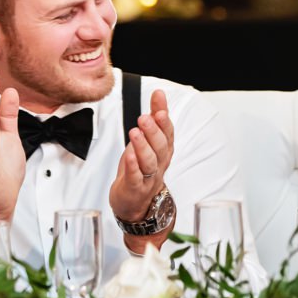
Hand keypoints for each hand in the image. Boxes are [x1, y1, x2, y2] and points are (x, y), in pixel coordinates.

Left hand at [109, 90, 174, 221]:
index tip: (159, 106)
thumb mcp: (147, 140)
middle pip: (161, 147)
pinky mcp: (135, 188)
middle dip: (154, 131)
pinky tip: (129, 155)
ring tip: (135, 132)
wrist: (135, 203)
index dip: (164, 120)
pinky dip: (134, 166)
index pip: (168, 133)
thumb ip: (154, 117)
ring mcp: (148, 177)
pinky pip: (136, 177)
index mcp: (164, 151)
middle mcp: (160, 163)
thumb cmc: (141, 169)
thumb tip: (159, 93)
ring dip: (143, 146)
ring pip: (150, 162)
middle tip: (145, 118)